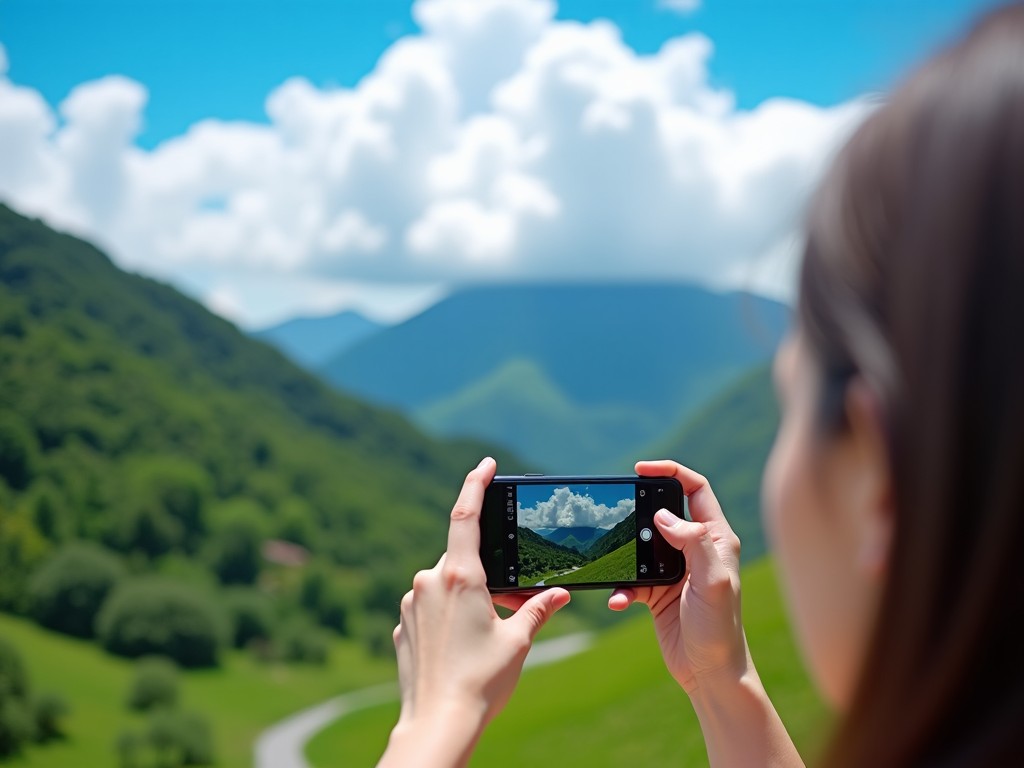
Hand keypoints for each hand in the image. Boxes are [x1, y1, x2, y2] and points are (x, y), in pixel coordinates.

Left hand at [385, 457, 569, 764]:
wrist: (436, 725)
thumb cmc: (481, 683)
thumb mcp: (519, 642)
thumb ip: (538, 610)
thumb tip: (562, 595)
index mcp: (460, 577)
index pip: (466, 514)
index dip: (476, 483)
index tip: (485, 465)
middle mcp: (429, 582)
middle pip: (462, 559)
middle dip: (484, 573)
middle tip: (505, 606)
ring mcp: (410, 603)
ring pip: (444, 585)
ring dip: (466, 597)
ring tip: (483, 638)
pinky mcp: (401, 626)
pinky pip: (428, 608)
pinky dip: (447, 617)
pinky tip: (460, 649)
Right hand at [609, 460, 746, 693]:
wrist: (711, 674)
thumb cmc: (721, 629)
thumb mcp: (714, 582)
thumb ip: (694, 542)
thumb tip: (662, 516)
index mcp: (716, 538)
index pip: (695, 489)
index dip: (670, 472)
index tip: (640, 470)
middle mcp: (696, 549)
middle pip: (663, 511)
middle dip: (638, 512)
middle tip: (617, 513)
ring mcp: (675, 570)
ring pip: (641, 545)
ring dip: (624, 556)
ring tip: (618, 571)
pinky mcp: (658, 591)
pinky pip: (631, 579)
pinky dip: (621, 588)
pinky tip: (619, 602)